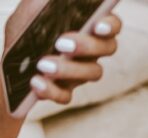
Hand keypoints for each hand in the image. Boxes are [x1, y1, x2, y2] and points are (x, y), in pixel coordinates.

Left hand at [4, 1, 121, 110]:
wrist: (12, 53)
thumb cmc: (29, 24)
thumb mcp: (37, 6)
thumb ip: (52, 2)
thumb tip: (62, 2)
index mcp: (90, 25)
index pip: (113, 24)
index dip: (110, 26)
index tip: (98, 27)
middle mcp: (93, 49)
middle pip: (108, 49)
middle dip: (87, 47)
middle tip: (62, 44)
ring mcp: (82, 71)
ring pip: (92, 74)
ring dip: (69, 70)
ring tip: (44, 65)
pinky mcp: (65, 89)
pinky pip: (66, 95)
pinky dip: (52, 91)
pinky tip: (36, 82)